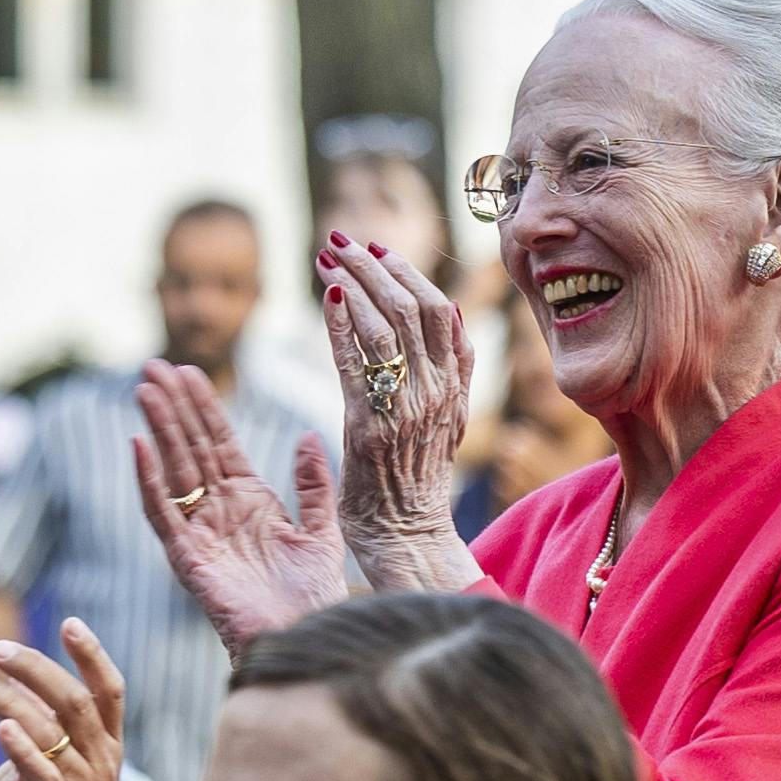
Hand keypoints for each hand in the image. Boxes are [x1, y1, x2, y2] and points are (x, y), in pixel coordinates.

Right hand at [135, 362, 346, 652]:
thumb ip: (313, 485)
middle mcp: (220, 511)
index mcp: (249, 500)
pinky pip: (162, 513)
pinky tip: (138, 445)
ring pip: (174, 470)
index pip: (219, 443)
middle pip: (190, 448)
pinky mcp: (187, 558)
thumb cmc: (314, 595)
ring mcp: (200, 533)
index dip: (204, 407)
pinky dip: (148, 480)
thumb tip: (307, 436)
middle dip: (173, 406)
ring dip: (159, 429)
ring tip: (146, 389)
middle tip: (153, 365)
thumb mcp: (322, 529)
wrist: (306, 637)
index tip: (189, 371)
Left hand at [317, 234, 474, 548]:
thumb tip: (447, 316)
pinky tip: (329, 296)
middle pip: (412, 308)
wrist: (410, 541)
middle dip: (375, 265)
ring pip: (386, 326)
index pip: (440, 312)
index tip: (379, 249)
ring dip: (354, 282)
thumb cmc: (416, 485)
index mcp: (455, 388)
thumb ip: (448, 373)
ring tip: (325, 257)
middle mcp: (436, 393)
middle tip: (341, 239)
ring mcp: (406, 409)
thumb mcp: (446, 421)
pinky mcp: (371, 428)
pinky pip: (356, 363)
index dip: (410, 273)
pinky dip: (342, 324)